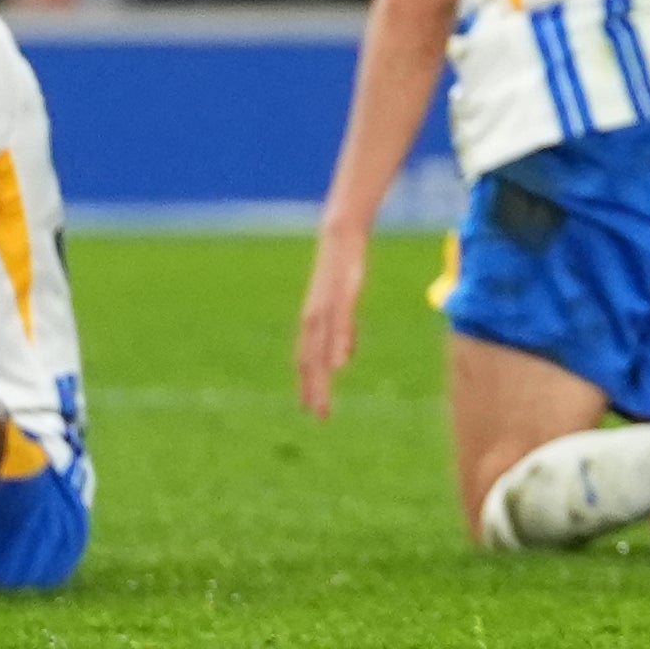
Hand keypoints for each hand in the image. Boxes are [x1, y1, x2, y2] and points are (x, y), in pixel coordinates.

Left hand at [295, 227, 366, 417]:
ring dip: (320, 377)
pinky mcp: (341, 294)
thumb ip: (342, 333)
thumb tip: (341, 361)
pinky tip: (339, 365)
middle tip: (318, 415)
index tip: (310, 409)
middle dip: (313, 388)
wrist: (340, 232)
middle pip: (310, 358)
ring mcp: (326, 306)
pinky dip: (338, 346)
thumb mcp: (342, 304)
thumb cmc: (341, 266)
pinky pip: (339, 325)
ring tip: (323, 400)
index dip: (307, 384)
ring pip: (320, 347)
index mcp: (313, 319)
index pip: (307, 358)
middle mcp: (314, 316)